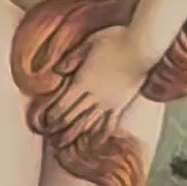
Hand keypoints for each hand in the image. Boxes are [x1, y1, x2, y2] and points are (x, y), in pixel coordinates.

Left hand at [45, 25, 154, 146]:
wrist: (141, 48)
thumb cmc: (115, 40)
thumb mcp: (89, 42)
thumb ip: (73, 58)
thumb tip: (57, 71)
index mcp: (82, 80)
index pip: (63, 103)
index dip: (52, 115)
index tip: (45, 124)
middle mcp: (94, 95)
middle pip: (73, 116)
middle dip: (61, 129)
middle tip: (52, 140)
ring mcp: (108, 102)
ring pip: (89, 123)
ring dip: (77, 135)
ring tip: (67, 146)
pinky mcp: (121, 105)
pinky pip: (109, 124)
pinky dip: (101, 135)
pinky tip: (95, 143)